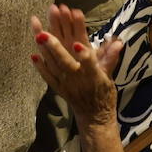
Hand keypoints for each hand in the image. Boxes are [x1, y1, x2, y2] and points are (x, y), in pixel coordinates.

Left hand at [29, 5, 122, 127]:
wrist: (95, 117)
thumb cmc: (104, 94)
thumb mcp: (110, 77)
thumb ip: (111, 58)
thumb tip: (119, 41)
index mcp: (94, 76)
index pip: (90, 64)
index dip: (84, 55)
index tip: (77, 44)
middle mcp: (78, 80)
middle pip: (65, 63)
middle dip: (55, 48)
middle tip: (44, 33)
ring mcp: (66, 85)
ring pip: (54, 67)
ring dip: (45, 51)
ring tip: (37, 34)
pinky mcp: (58, 89)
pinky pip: (48, 77)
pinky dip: (40, 67)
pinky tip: (33, 55)